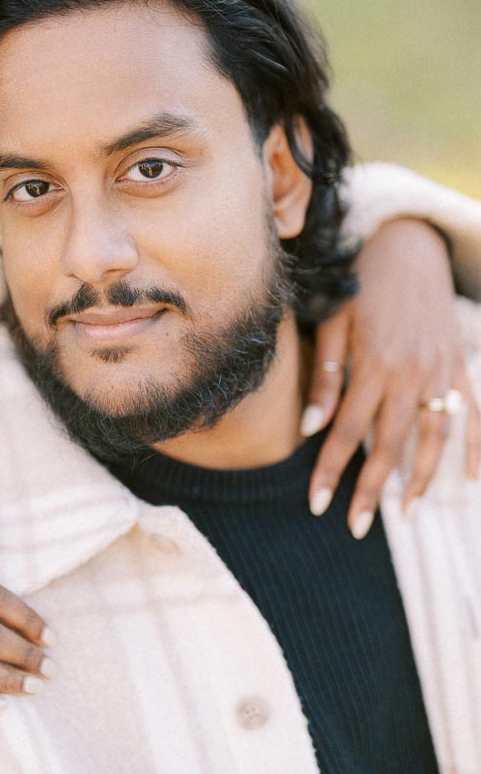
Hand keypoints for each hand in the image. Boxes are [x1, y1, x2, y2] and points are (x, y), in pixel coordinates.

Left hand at [304, 218, 479, 535]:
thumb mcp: (333, 322)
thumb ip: (325, 376)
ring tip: (404, 510)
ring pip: (434, 436)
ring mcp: (441, 371)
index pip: (346, 430)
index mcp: (372, 363)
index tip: (317, 504)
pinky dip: (476, 448)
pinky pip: (474, 413)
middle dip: (371, 489)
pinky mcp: (461, 365)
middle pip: (389, 443)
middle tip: (356, 526)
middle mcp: (409, 373)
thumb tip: (309, 427)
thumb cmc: (360, 285)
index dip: (330, 470)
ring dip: (422, 478)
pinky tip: (470, 480)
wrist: (409, 247)